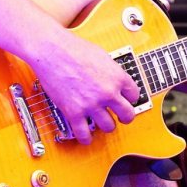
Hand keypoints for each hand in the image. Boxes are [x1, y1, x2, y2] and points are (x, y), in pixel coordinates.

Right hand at [34, 30, 140, 144]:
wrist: (52, 50)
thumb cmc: (73, 48)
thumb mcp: (102, 56)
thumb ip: (111, 72)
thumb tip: (114, 80)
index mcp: (117, 77)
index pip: (134, 95)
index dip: (130, 98)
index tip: (125, 100)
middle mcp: (108, 92)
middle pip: (127, 115)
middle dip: (125, 117)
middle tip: (121, 117)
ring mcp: (91, 104)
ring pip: (109, 127)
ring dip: (106, 125)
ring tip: (101, 122)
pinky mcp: (74, 112)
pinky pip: (84, 134)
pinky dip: (86, 138)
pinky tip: (86, 136)